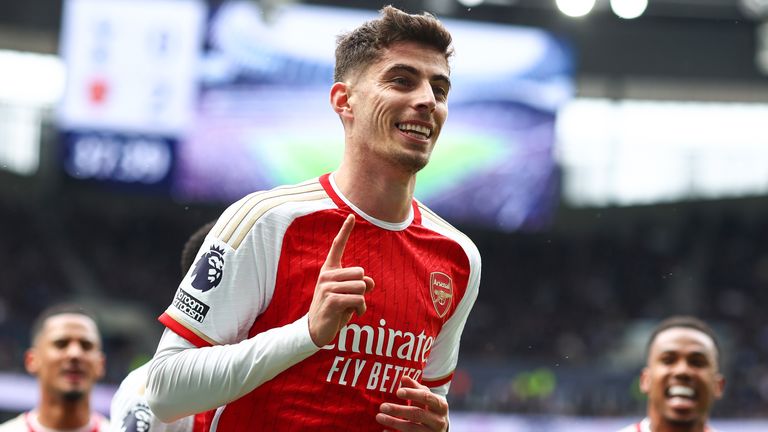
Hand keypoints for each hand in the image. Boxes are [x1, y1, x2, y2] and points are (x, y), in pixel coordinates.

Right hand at [308, 214, 374, 346]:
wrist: (316, 330)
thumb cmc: (335, 310)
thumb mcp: (348, 294)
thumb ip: (359, 284)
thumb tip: (370, 282)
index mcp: (329, 270)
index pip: (338, 246)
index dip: (345, 231)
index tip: (351, 215)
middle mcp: (327, 275)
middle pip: (361, 273)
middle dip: (363, 289)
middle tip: (351, 300)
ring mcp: (327, 287)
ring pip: (362, 286)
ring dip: (362, 301)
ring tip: (350, 308)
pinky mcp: (332, 300)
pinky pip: (359, 299)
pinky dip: (360, 309)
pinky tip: (352, 315)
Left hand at [376, 375, 448, 431]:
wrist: (441, 430)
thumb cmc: (431, 409)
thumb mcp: (427, 397)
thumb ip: (416, 387)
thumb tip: (404, 377)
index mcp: (440, 405)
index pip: (426, 397)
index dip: (412, 394)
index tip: (398, 392)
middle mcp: (438, 421)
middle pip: (417, 414)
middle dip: (399, 410)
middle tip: (383, 406)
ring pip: (411, 428)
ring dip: (394, 422)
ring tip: (379, 417)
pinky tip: (384, 430)